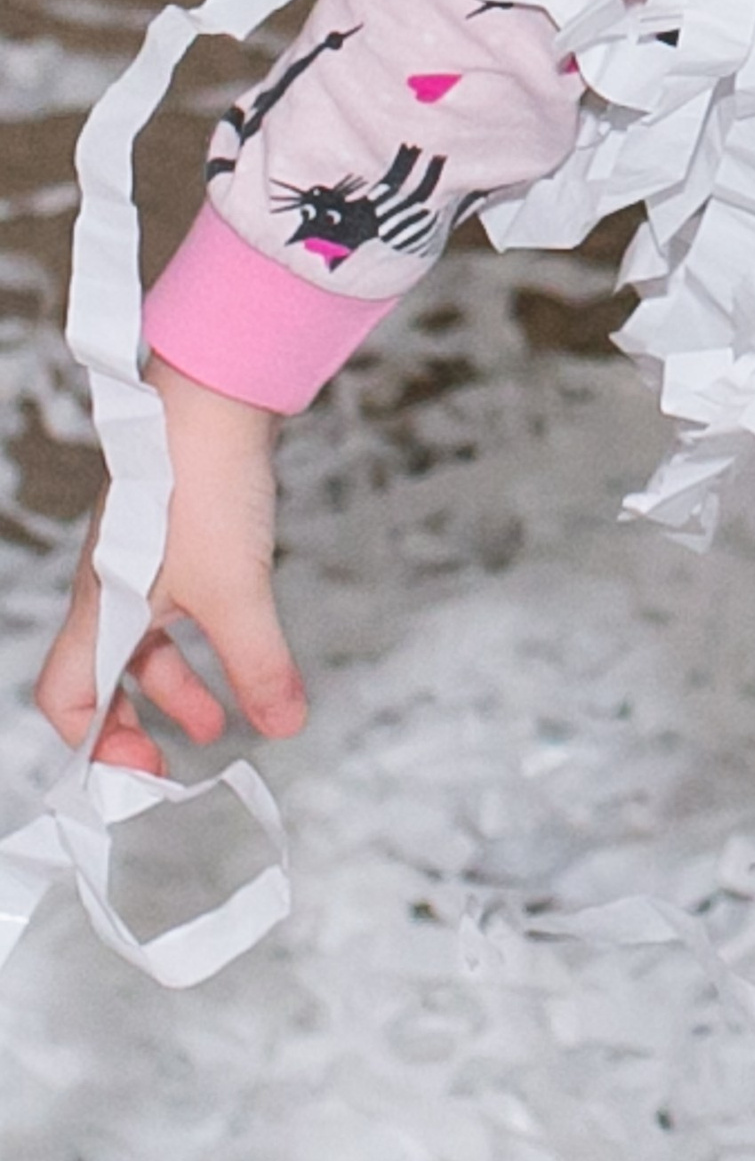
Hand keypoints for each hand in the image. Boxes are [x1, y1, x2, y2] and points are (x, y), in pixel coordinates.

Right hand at [34, 358, 306, 775]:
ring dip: (179, 682)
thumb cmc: (203, 486)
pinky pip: (175, 603)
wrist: (215, 391)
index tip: (144, 768)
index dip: (94, 743)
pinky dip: (200, 637)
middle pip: (104, 676)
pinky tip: (240, 643)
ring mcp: (142, 558)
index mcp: (102, 610)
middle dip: (138, 721)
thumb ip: (258, 664)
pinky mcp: (177, 531)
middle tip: (176, 758)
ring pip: (146, 640)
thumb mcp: (238, 592)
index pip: (65, 696)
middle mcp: (110, 588)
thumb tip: (282, 725)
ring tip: (220, 718)